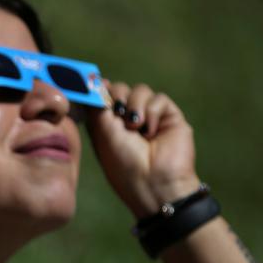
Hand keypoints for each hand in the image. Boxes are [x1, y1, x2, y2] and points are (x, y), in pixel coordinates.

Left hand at [86, 81, 200, 217]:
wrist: (153, 181)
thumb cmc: (123, 162)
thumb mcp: (102, 132)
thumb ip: (97, 105)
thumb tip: (95, 81)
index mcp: (107, 124)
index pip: (102, 96)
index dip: (98, 90)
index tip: (93, 86)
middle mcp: (127, 119)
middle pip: (120, 88)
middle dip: (116, 96)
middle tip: (117, 113)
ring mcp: (149, 117)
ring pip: (140, 90)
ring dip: (134, 105)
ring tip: (134, 127)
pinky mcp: (169, 117)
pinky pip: (159, 99)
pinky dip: (151, 112)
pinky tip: (150, 132)